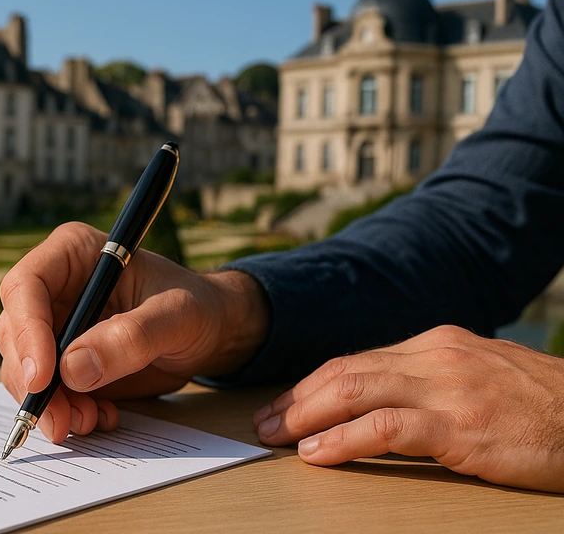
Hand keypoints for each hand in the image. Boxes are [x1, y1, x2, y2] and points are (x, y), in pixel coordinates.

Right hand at [0, 222, 268, 442]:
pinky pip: (46, 391)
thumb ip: (131, 337)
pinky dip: (65, 412)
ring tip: (90, 420)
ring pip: (23, 368)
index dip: (26, 332)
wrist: (210, 334)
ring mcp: (55, 326)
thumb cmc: (196, 307)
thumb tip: (73, 369)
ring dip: (49, 404)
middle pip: (14, 334)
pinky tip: (100, 417)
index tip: (44, 377)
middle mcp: (54, 288)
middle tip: (63, 419)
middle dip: (34, 382)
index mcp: (72, 254)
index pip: (25, 287)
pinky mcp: (63, 362)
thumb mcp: (176, 316)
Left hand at [253, 325, 563, 492]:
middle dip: (295, 399)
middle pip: (344, 372)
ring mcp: (447, 388)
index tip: (284, 406)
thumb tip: (376, 399)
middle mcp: (435, 356)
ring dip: (305, 417)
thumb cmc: (540, 408)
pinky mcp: (459, 425)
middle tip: (263, 423)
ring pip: (353, 392)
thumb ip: (430, 381)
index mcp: (437, 344)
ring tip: (276, 438)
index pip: (356, 361)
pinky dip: (342, 441)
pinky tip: (318, 454)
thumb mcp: (479, 377)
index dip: (312, 385)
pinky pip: (383, 428)